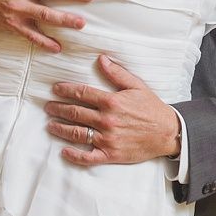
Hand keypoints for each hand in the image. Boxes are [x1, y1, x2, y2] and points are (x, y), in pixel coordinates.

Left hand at [45, 54, 180, 165]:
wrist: (167, 132)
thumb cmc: (152, 108)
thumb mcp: (137, 86)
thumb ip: (117, 73)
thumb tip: (101, 59)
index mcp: (112, 102)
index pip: (82, 94)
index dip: (66, 90)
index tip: (56, 89)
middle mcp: (106, 120)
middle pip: (75, 113)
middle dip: (58, 109)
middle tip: (48, 107)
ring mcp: (107, 139)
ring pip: (77, 133)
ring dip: (61, 129)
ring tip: (51, 125)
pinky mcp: (110, 154)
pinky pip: (87, 157)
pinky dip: (74, 155)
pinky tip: (64, 151)